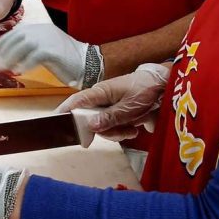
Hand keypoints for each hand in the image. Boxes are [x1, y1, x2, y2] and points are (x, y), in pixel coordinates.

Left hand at [0, 24, 93, 87]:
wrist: (87, 62)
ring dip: (9, 58)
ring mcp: (48, 39)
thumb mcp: (44, 49)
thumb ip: (27, 50)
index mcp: (39, 29)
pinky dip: (25, 64)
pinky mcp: (53, 51)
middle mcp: (41, 31)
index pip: (14, 33)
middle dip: (0, 50)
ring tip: (1, 68)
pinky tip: (18, 71)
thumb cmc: (64, 59)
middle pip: (15, 38)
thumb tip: (5, 57)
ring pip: (22, 46)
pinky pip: (35, 56)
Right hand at [55, 63, 170, 140]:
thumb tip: (89, 125)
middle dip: (105, 130)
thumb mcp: (127, 108)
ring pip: (103, 126)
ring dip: (118, 131)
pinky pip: (114, 125)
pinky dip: (124, 129)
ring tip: (133, 129)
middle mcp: (101, 99)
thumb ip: (108, 118)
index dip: (65, 111)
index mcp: (99, 93)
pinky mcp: (118, 111)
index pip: (76, 102)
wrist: (162, 86)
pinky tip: (135, 128)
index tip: (56, 122)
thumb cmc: (144, 91)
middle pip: (91, 121)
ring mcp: (110, 105)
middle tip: (121, 133)